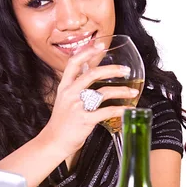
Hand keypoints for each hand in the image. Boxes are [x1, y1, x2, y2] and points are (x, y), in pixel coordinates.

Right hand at [40, 43, 138, 157]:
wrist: (53, 141)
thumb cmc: (61, 122)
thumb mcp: (64, 99)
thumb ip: (76, 85)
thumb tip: (89, 70)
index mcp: (65, 87)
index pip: (74, 63)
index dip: (87, 51)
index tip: (100, 45)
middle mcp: (70, 94)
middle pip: (93, 74)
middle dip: (112, 70)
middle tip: (125, 70)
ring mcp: (77, 107)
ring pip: (103, 92)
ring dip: (121, 91)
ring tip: (132, 92)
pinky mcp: (85, 120)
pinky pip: (106, 112)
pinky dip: (120, 110)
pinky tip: (127, 109)